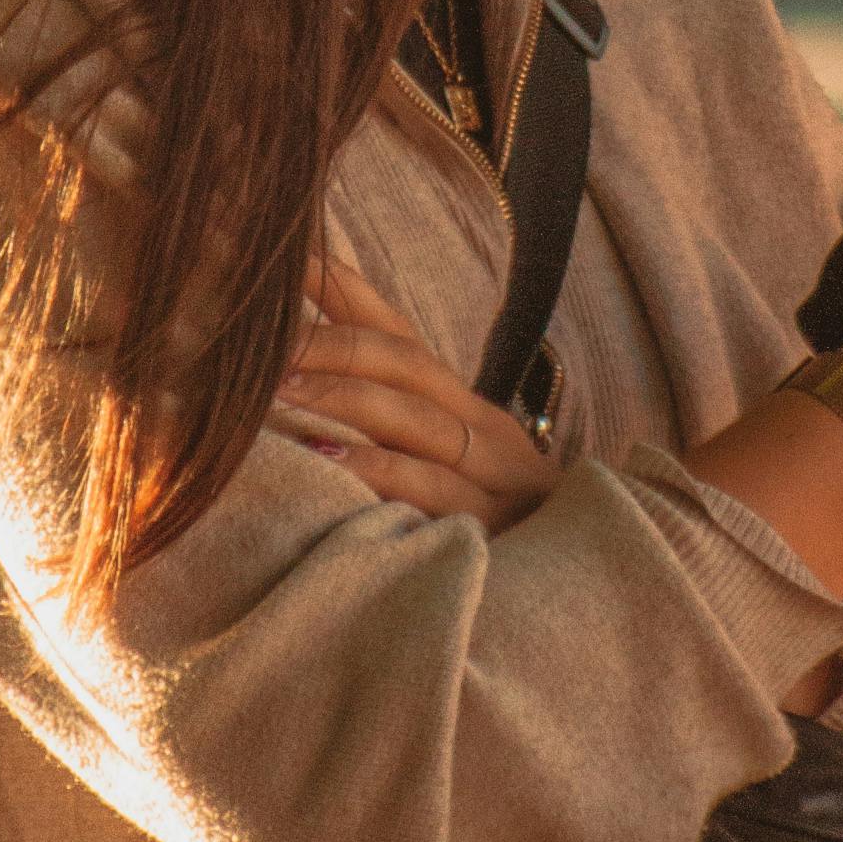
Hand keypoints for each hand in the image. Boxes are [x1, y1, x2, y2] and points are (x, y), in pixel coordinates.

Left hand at [273, 255, 558, 533]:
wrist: (581, 586)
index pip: (394, 329)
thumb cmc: (485, 528)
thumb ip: (380, 429)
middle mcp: (479, 425)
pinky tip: (325, 460)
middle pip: (401, 361)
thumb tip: (292, 394)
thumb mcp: (434, 468)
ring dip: (340, 397)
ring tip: (275, 390)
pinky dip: (373, 468)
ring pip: (412, 415)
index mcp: (460, 405)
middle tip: (261, 342)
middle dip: (329, 344)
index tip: (285, 255)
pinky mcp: (489, 523)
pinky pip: (426, 485)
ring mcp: (489, 473)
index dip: (340, 286)